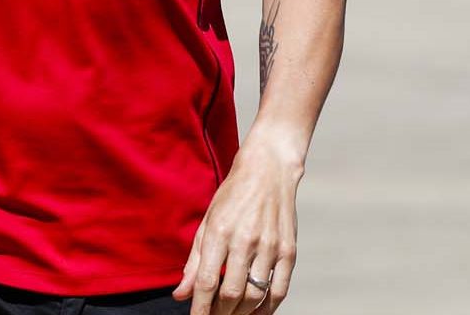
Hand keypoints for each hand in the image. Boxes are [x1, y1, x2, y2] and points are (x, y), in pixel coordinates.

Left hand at [173, 139, 301, 314]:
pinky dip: (267, 308)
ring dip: (241, 313)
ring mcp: (271, 245)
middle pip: (231, 294)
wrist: (269, 170)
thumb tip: (181, 295)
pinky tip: (256, 312)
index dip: (200, 309)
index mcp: (220, 231)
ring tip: (231, 314)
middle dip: (220, 314)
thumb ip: (194, 261)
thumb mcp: (208, 222)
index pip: (207, 282)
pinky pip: (279, 289)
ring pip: (255, 295)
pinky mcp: (289, 249)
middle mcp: (246, 239)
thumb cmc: (233, 195)